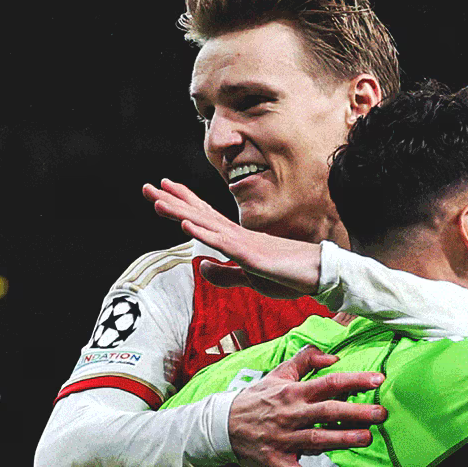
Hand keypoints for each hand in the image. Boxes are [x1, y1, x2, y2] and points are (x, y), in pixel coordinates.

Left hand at [142, 179, 321, 297]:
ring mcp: (243, 243)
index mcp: (237, 241)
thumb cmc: (289, 276)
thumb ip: (225, 275)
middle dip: (172, 200)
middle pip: (199, 214)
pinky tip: (186, 223)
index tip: (163, 191)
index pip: (204, 218)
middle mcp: (237, 235)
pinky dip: (203, 232)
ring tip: (157, 199)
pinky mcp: (251, 256)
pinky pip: (223, 243)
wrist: (319, 275)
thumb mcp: (251, 279)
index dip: (183, 204)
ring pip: (206, 224)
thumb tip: (201, 267)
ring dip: (180, 211)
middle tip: (148, 186)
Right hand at [229, 346, 387, 466]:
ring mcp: (284, 439)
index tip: (378, 379)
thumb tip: (334, 357)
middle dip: (355, 412)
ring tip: (366, 438)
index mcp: (293, 393)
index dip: (354, 380)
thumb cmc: (256, 399)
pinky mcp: (276, 461)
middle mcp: (291, 415)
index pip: (328, 383)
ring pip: (317, 439)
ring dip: (342, 439)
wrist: (220, 425)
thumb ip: (306, 361)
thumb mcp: (277, 374)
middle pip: (327, 411)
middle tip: (381, 413)